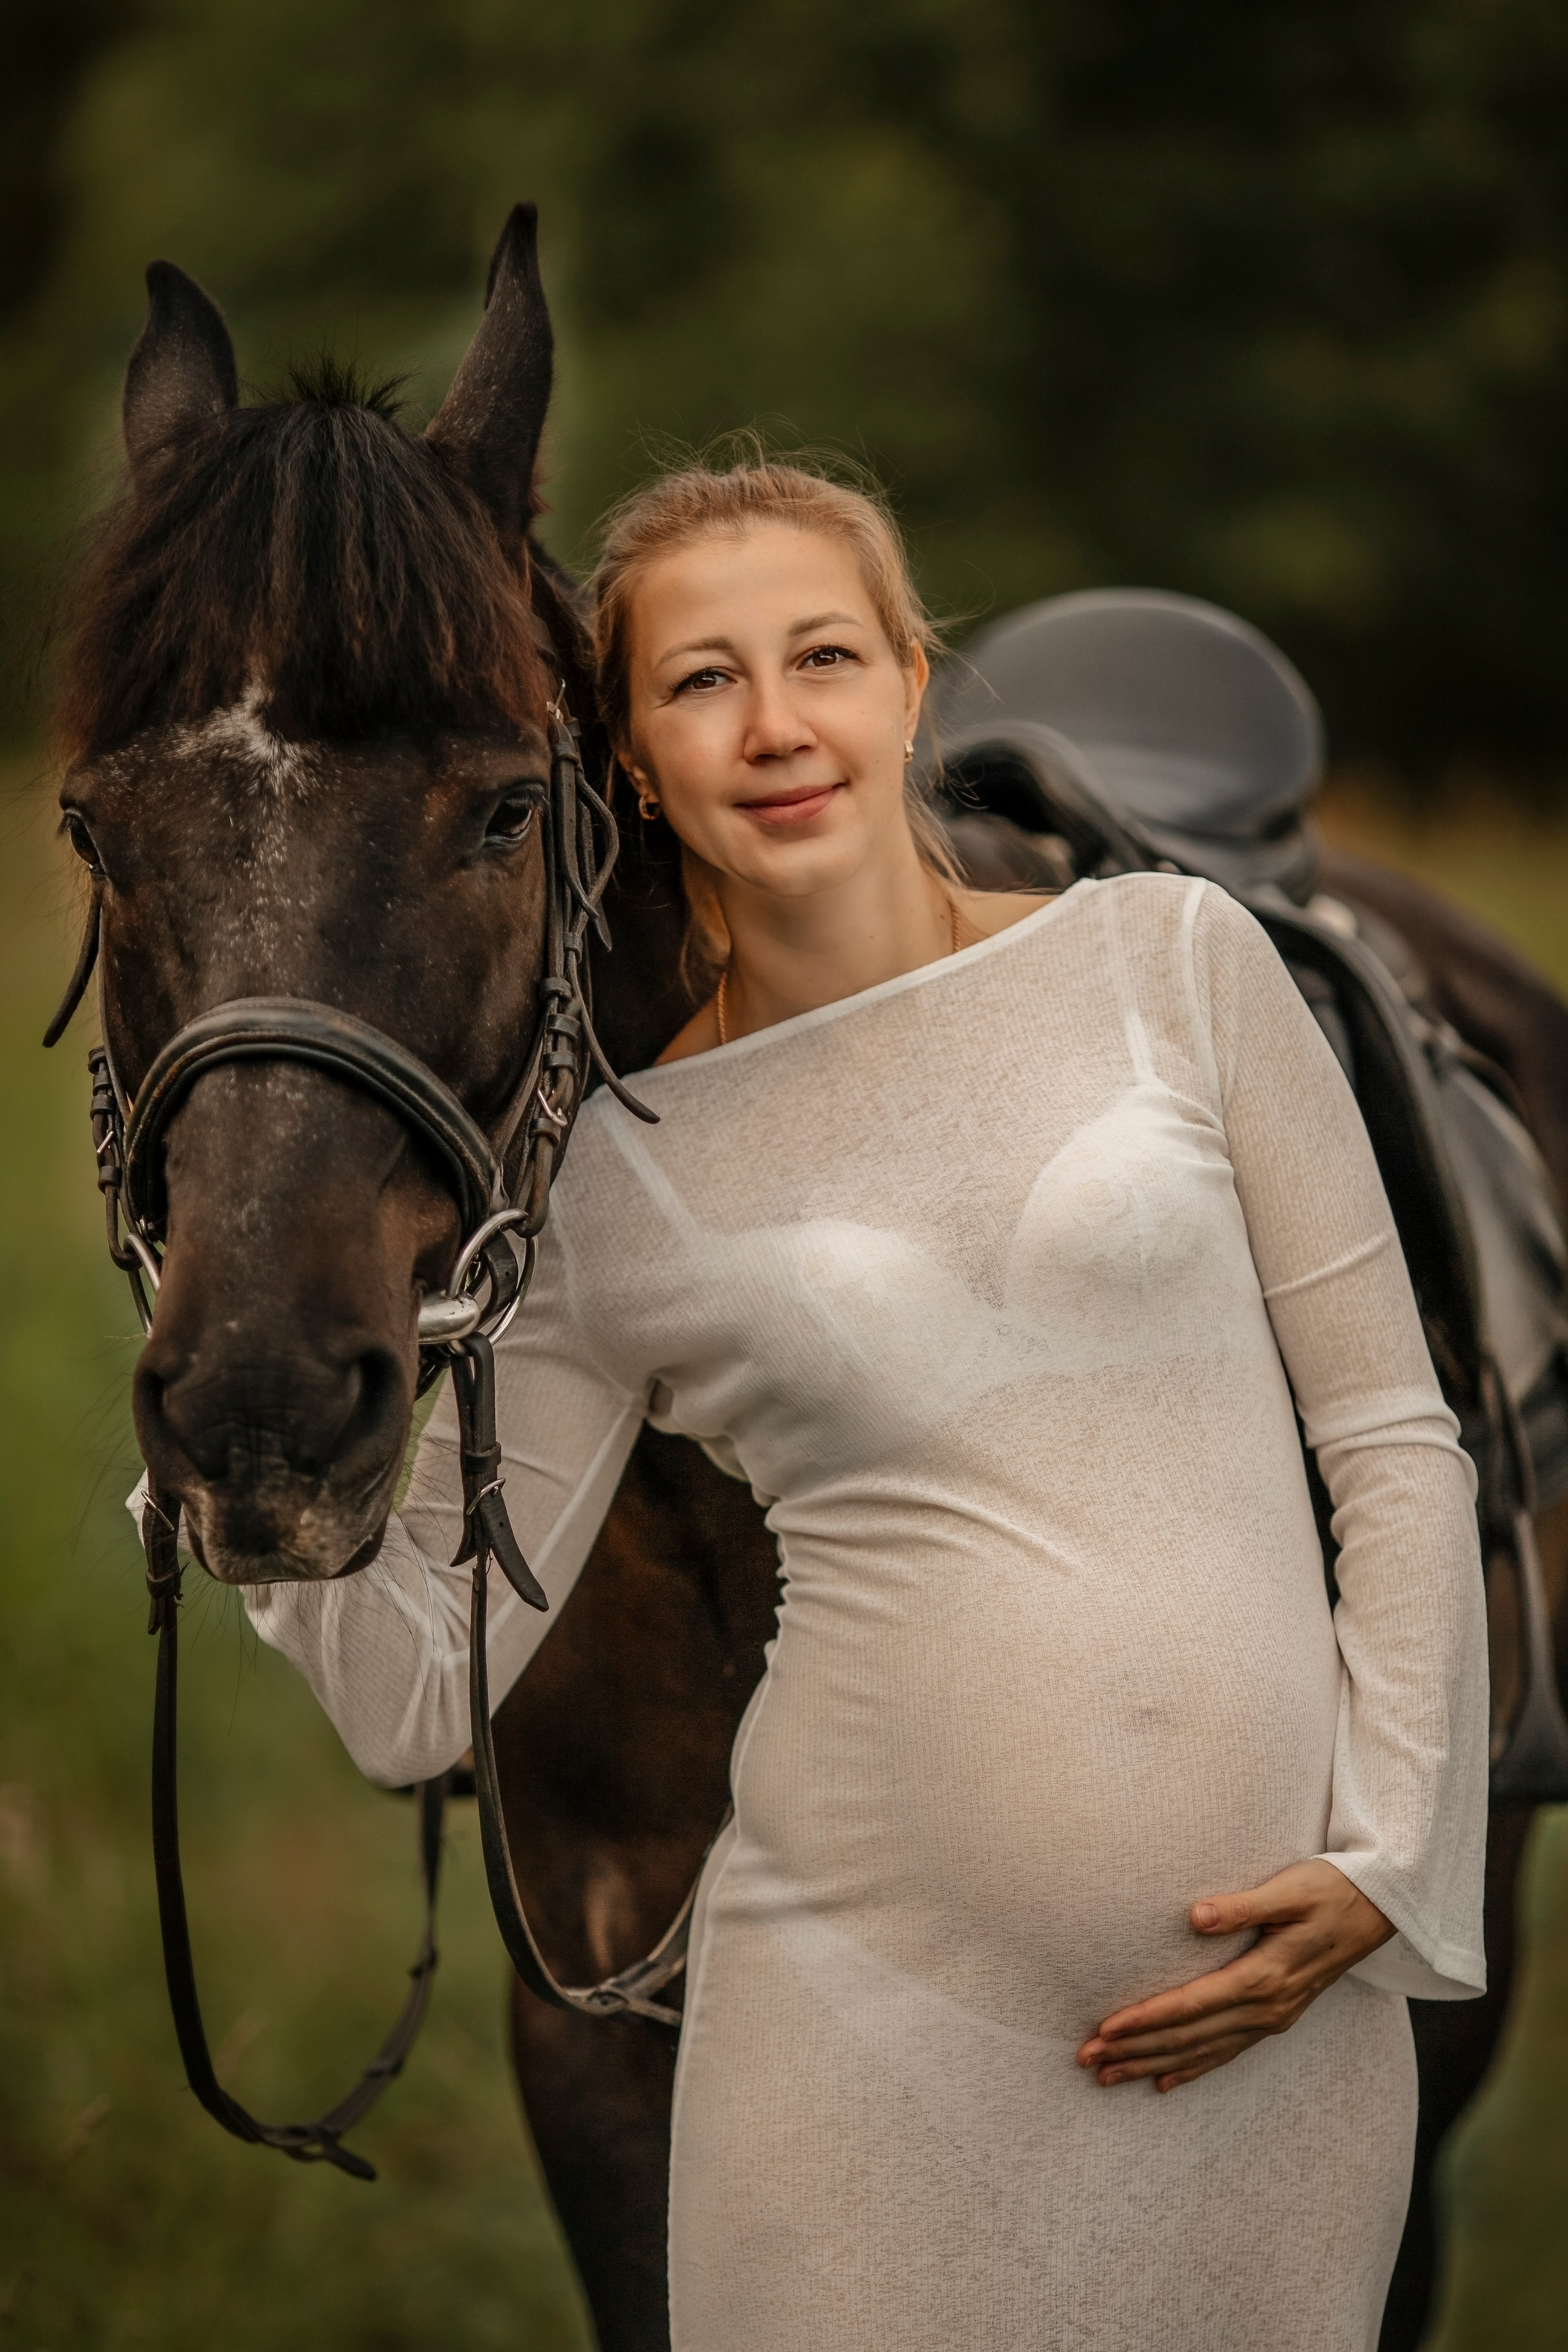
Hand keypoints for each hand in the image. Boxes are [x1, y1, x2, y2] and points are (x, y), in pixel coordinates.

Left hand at [1075, 1860, 1393, 2094]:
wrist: (1379, 1908)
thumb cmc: (1329, 1889)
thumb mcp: (1289, 1889)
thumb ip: (1242, 1905)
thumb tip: (1194, 1917)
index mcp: (1264, 1978)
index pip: (1191, 2005)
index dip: (1146, 2019)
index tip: (1105, 2029)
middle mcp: (1266, 2008)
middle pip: (1189, 2037)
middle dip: (1135, 2051)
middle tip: (1087, 2062)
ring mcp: (1273, 2018)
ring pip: (1203, 2051)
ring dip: (1153, 2065)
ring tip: (1109, 2078)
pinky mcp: (1277, 2016)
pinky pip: (1226, 2052)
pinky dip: (1193, 2068)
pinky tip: (1165, 2082)